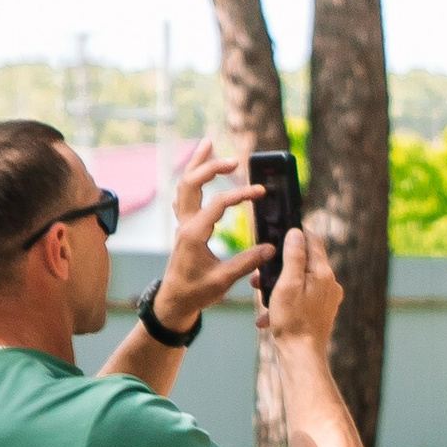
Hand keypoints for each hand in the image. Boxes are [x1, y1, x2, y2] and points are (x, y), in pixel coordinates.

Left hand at [152, 137, 268, 327]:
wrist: (174, 302)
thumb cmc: (196, 293)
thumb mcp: (224, 280)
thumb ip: (247, 262)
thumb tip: (272, 248)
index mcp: (194, 234)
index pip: (217, 204)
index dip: (240, 194)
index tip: (261, 192)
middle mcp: (185, 224)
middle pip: (191, 183)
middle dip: (211, 167)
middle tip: (234, 161)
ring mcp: (182, 223)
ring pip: (184, 184)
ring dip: (196, 163)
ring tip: (208, 143)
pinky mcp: (184, 226)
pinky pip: (185, 194)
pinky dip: (192, 177)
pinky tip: (199, 168)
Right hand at [266, 221, 344, 353]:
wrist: (301, 357)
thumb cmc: (292, 320)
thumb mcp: (287, 284)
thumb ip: (293, 257)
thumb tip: (297, 232)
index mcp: (323, 273)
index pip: (313, 241)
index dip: (296, 234)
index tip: (278, 233)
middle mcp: (330, 284)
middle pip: (305, 262)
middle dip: (281, 265)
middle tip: (261, 275)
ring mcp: (327, 299)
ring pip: (300, 282)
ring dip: (279, 285)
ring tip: (261, 295)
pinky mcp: (321, 312)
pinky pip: (301, 299)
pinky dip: (284, 303)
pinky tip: (267, 317)